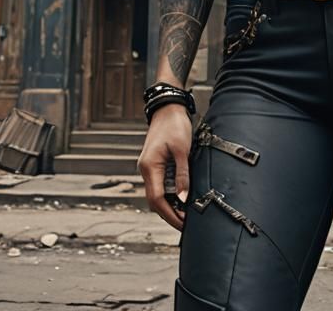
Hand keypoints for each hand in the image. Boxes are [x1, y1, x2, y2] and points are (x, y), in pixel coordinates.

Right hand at [137, 103, 191, 230]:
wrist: (168, 108)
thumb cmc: (174, 125)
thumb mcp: (182, 150)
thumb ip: (183, 174)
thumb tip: (184, 199)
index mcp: (150, 167)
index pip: (157, 199)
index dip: (169, 215)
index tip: (182, 225)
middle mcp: (146, 169)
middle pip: (155, 200)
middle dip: (169, 214)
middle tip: (186, 224)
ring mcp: (150, 167)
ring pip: (158, 193)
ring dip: (170, 205)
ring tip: (186, 214)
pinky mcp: (155, 163)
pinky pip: (161, 184)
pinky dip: (170, 194)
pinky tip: (181, 197)